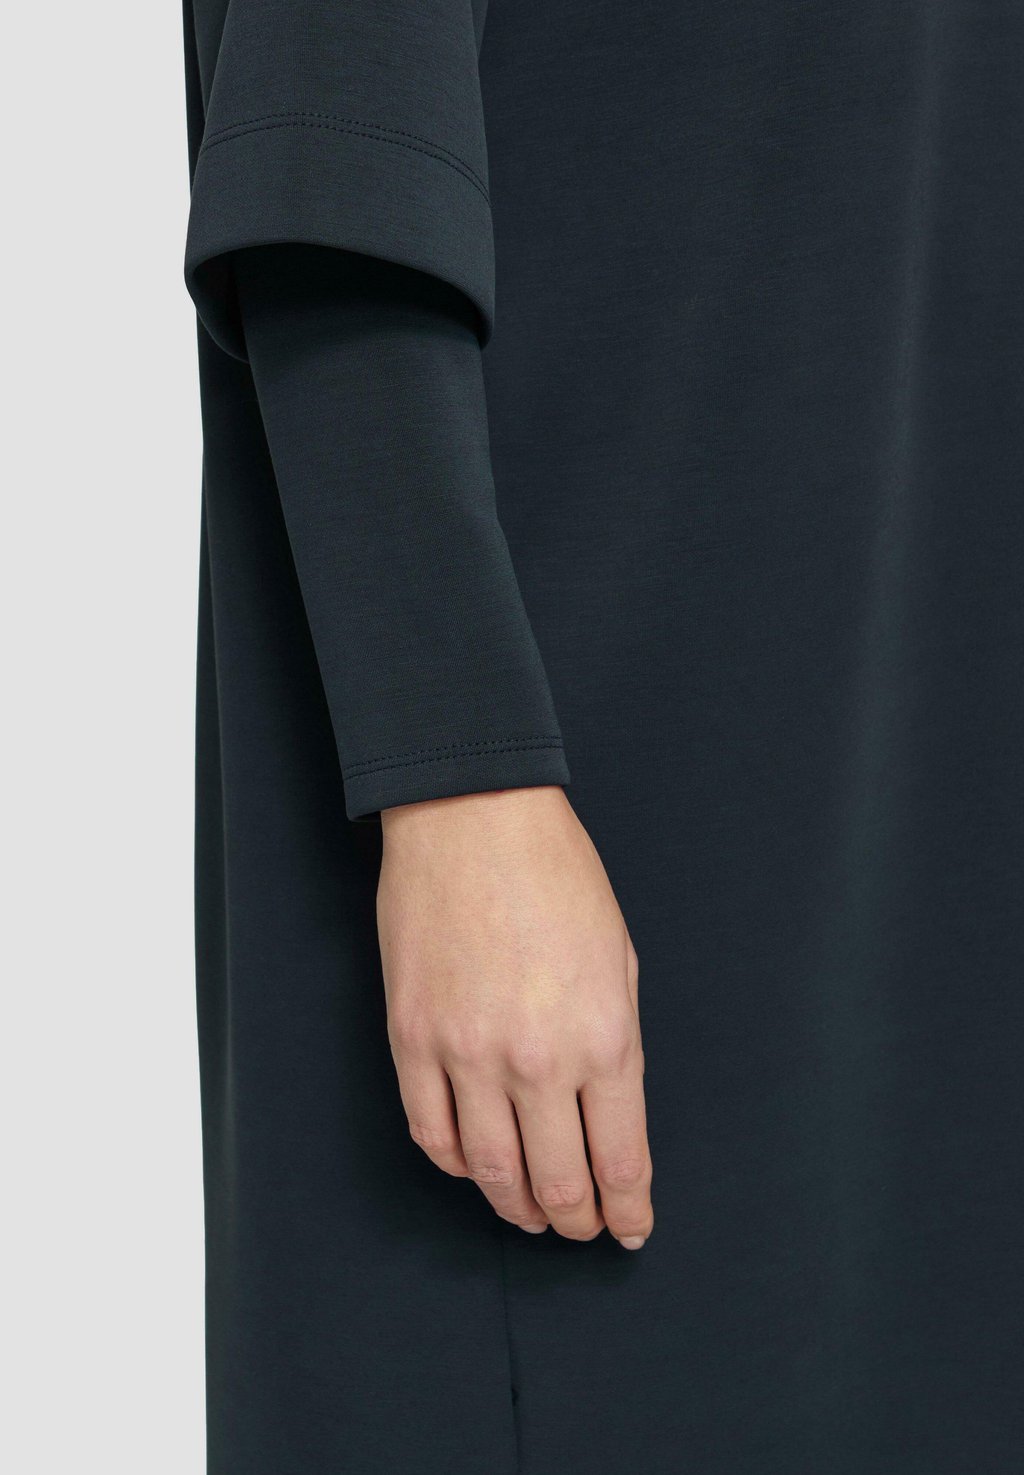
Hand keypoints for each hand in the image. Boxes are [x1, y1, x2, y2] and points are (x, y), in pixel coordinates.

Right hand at [377, 786, 650, 1246]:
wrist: (473, 819)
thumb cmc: (557, 875)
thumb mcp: (618, 959)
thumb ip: (615, 1043)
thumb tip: (607, 1111)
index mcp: (603, 1036)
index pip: (620, 1159)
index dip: (626, 1208)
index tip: (630, 1227)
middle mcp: (536, 1059)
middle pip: (557, 1180)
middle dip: (576, 1218)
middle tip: (582, 1227)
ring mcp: (466, 1053)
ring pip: (490, 1171)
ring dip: (515, 1205)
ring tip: (531, 1213)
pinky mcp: (412, 1038)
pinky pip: (430, 1131)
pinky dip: (455, 1164)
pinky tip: (474, 1167)